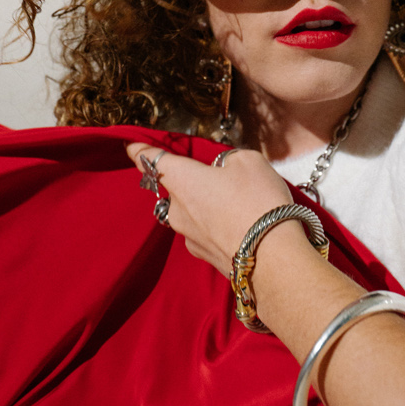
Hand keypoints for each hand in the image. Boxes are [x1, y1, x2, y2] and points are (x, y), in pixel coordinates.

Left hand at [125, 143, 292, 275]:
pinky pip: (206, 234)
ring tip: (242, 207)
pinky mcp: (205, 256)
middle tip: (225, 181)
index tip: (132, 147)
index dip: (142, 150)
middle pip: (178, 189)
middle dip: (195, 183)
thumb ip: (228, 160)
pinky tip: (244, 227)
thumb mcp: (248, 162)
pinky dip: (219, 228)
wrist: (272, 258)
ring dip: (208, 207)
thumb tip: (223, 170)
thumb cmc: (258, 202)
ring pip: (193, 213)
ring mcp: (189, 237)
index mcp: (183, 180)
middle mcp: (177, 210)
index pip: (152, 160)